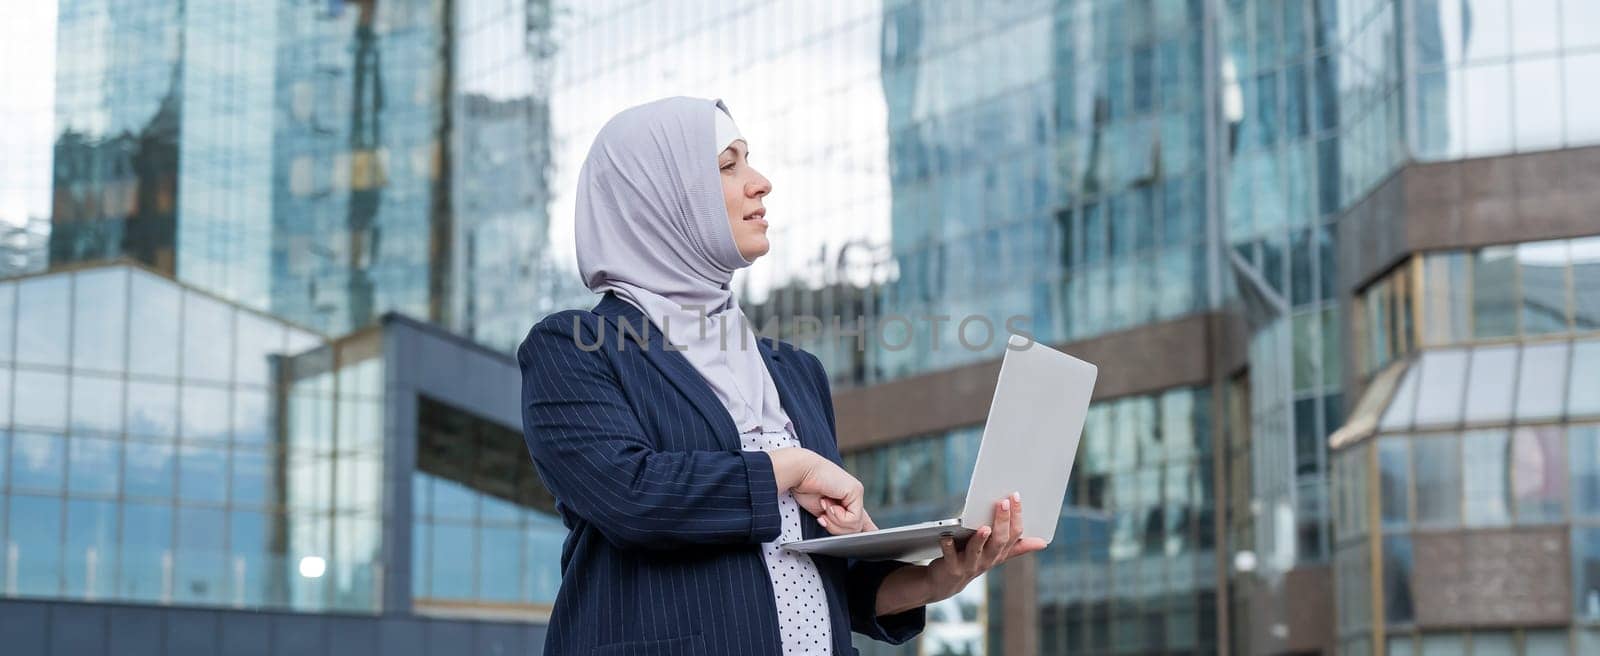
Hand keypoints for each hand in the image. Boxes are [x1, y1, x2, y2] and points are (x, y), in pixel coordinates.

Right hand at [802, 494, 876, 533]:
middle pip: (855, 529)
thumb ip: (837, 522)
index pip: (864, 519)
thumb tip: (852, 533)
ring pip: (855, 527)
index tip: (875, 535)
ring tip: (824, 505)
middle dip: (836, 528)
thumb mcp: (822, 513)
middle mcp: (854, 495)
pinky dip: (837, 516)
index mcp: (847, 500)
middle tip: (823, 516)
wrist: (798, 472)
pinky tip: (828, 502)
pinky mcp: (855, 491)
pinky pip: (853, 519)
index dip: (870, 530)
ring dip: (834, 521)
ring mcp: (856, 492)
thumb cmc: (805, 489)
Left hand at [923, 492, 1046, 603]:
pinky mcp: (952, 568)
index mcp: (1000, 552)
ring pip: (977, 552)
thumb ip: (1017, 546)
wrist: (948, 582)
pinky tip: (947, 535)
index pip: (1014, 535)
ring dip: (980, 539)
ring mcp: (970, 565)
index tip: (1015, 496)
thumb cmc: (974, 561)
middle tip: (1002, 502)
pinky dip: (949, 546)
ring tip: (984, 527)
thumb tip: (1043, 543)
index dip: (1016, 516)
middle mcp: (988, 560)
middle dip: (1002, 522)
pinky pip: (950, 556)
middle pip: (999, 542)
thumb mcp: (997, 554)